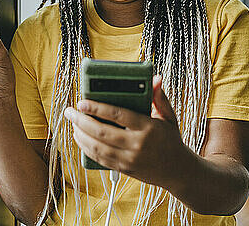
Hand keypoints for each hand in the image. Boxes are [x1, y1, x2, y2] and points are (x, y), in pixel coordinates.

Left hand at [64, 75, 186, 187]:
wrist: (178, 170)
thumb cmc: (171, 139)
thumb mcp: (169, 117)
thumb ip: (159, 97)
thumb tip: (154, 78)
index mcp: (148, 128)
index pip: (118, 115)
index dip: (97, 108)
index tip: (82, 102)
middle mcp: (137, 145)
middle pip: (102, 132)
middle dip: (82, 121)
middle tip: (70, 111)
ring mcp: (129, 159)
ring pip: (97, 147)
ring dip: (81, 135)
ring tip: (72, 123)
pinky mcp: (124, 169)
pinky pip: (100, 159)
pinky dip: (86, 148)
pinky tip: (80, 138)